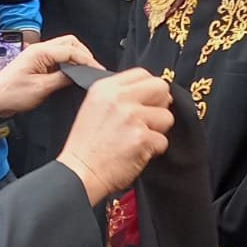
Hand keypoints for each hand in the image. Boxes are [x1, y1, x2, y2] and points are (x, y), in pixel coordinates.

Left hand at [0, 34, 98, 117]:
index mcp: (40, 52)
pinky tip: (72, 73)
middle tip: (93, 68)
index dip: (87, 59)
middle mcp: (39, 50)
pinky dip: (68, 62)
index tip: (97, 68)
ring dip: (76, 57)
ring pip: (64, 49)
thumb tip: (78, 74)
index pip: (71, 50)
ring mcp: (38, 56)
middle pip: (70, 43)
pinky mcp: (37, 63)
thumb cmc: (10, 94)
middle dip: (84, 54)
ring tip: (85, 70)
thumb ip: (62, 79)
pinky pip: (57, 57)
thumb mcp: (41, 88)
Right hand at [58, 69, 174, 204]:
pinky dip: (153, 150)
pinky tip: (136, 152)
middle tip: (148, 120)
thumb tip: (150, 93)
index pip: (143, 73)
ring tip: (137, 139)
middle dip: (160, 105)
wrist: (80, 173)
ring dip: (157, 131)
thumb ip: (119, 96)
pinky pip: (163, 141)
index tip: (146, 103)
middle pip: (161, 88)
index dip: (149, 89)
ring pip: (166, 117)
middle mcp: (119, 98)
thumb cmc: (86, 147)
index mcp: (106, 88)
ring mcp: (131, 117)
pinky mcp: (142, 138)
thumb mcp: (94, 107)